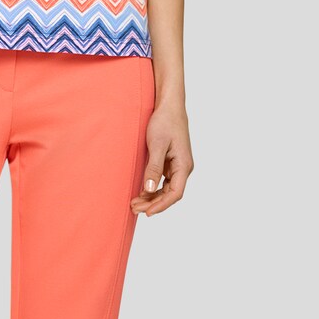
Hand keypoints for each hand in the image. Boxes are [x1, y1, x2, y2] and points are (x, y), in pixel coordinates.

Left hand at [130, 99, 193, 216]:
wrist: (169, 105)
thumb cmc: (165, 122)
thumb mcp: (156, 145)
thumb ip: (154, 168)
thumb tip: (149, 189)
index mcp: (184, 165)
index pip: (175, 193)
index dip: (161, 205)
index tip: (147, 212)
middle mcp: (183, 168)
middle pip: (170, 194)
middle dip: (153, 203)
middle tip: (134, 208)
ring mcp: (178, 165)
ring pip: (166, 188)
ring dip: (152, 196)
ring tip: (135, 202)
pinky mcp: (171, 162)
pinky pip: (164, 180)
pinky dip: (153, 187)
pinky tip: (142, 191)